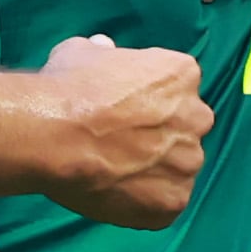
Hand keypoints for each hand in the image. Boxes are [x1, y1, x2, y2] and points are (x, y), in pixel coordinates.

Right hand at [38, 34, 211, 229]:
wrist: (54, 136)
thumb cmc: (67, 87)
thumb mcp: (83, 51)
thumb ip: (104, 52)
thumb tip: (106, 48)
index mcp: (182, 74)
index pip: (176, 87)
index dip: (148, 100)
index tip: (124, 110)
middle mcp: (197, 116)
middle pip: (184, 128)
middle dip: (160, 135)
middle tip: (122, 143)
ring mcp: (188, 162)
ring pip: (177, 167)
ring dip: (154, 170)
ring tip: (115, 172)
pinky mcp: (174, 200)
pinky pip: (165, 203)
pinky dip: (145, 202)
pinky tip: (116, 194)